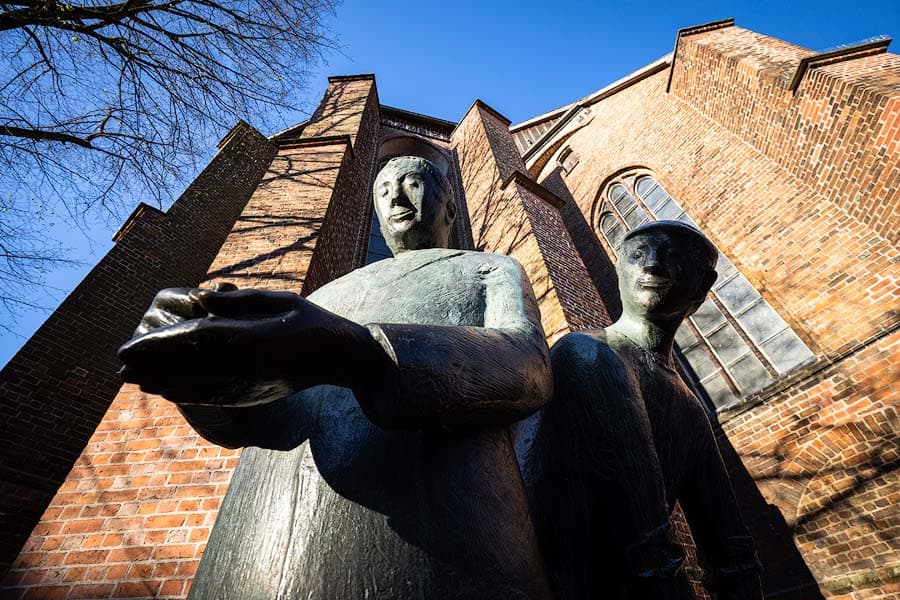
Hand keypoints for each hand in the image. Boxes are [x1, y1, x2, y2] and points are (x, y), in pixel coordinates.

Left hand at [119, 286, 381, 405]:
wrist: (343, 359)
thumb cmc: (312, 322)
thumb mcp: (280, 300)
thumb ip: (238, 300)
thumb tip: (199, 299)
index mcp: (255, 337)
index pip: (197, 339)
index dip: (161, 343)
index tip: (133, 344)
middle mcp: (249, 365)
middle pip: (190, 366)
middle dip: (152, 365)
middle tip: (120, 363)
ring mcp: (251, 384)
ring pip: (198, 385)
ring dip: (162, 383)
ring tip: (134, 381)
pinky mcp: (255, 395)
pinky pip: (215, 398)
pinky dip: (187, 395)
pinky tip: (168, 393)